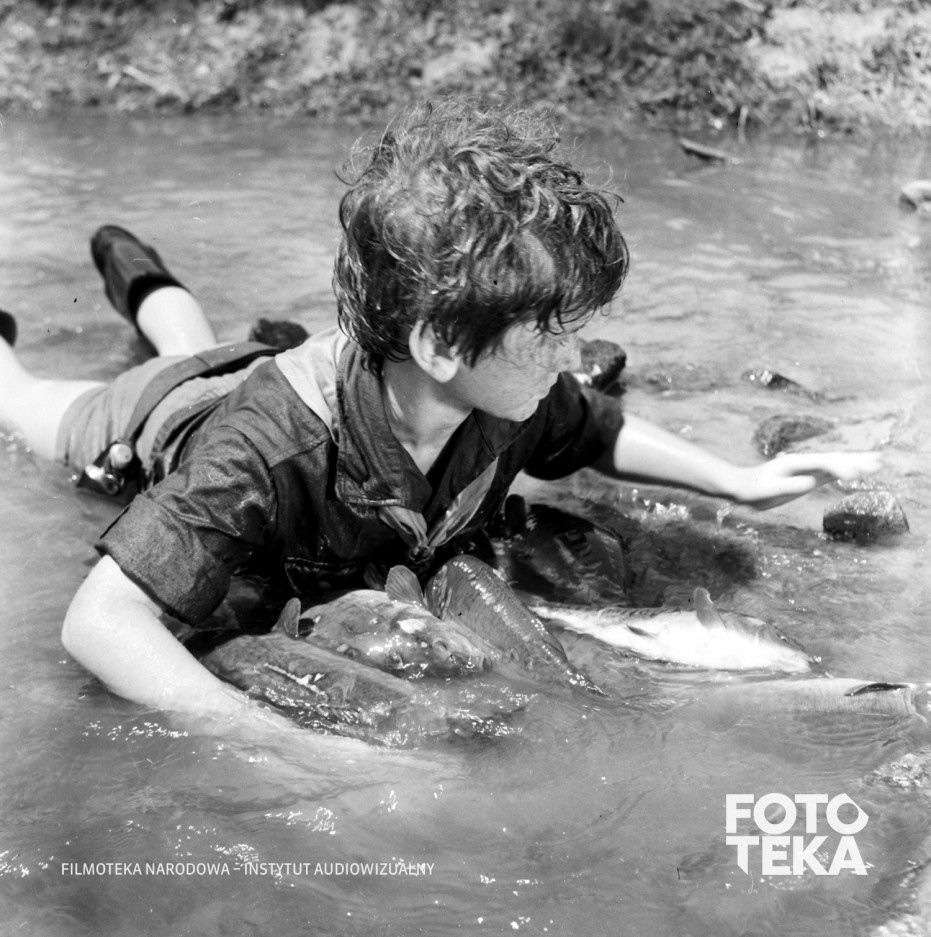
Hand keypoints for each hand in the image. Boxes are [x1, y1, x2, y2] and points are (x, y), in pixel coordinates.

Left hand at [729, 451, 882, 510]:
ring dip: (854, 463)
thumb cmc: (752, 490)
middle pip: (834, 459)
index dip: (839, 468)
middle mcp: (803, 463)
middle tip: (878, 460)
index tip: (854, 475)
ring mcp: (806, 469)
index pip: (822, 463)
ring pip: (835, 464)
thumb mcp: (768, 490)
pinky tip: (854, 472)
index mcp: (795, 463)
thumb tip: (809, 483)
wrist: (742, 487)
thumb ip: (788, 486)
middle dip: (856, 460)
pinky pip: (829, 472)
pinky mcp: (806, 477)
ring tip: (876, 461)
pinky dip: (844, 471)